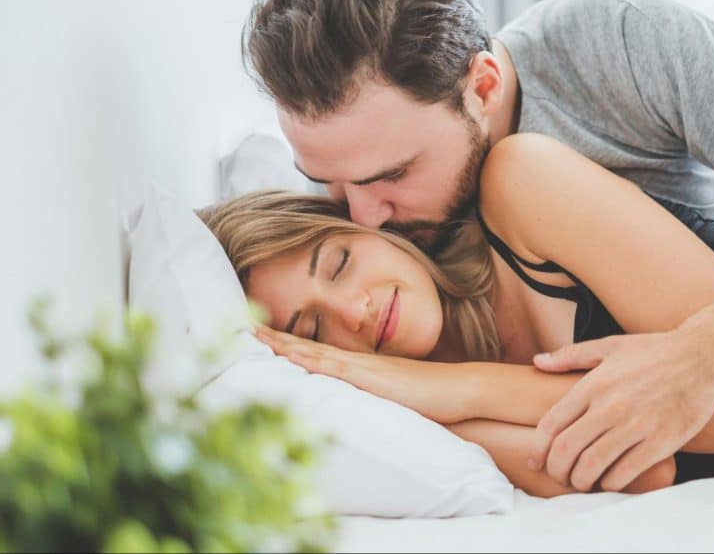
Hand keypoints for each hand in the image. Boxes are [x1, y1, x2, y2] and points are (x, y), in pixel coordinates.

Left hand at [254, 326, 469, 422]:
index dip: (285, 343)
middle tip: (242, 323)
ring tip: (253, 332)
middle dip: (273, 336)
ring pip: (311, 351)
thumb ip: (370, 396)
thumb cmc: (428, 397)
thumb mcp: (390, 396)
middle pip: (305, 346)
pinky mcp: (368, 376)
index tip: (259, 334)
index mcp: (357, 367)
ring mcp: (359, 367)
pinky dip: (306, 358)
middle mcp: (353, 362)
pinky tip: (288, 353)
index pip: (314, 352)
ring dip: (280, 342)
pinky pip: (330, 365)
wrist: (456, 390)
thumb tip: (352, 405)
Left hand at [528, 328, 713, 491]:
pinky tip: (610, 480)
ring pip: (592, 467)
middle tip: (559, 476)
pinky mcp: (659, 443)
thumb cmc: (655, 351)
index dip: (538, 449)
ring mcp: (635, 426)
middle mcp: (610, 406)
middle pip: (566, 451)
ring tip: (582, 482)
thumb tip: (538, 362)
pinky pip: (624, 474)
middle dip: (556, 471)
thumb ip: (570, 355)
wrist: (703, 357)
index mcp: (593, 384)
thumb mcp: (610, 346)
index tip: (536, 461)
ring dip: (581, 482)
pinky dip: (610, 483)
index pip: (551, 425)